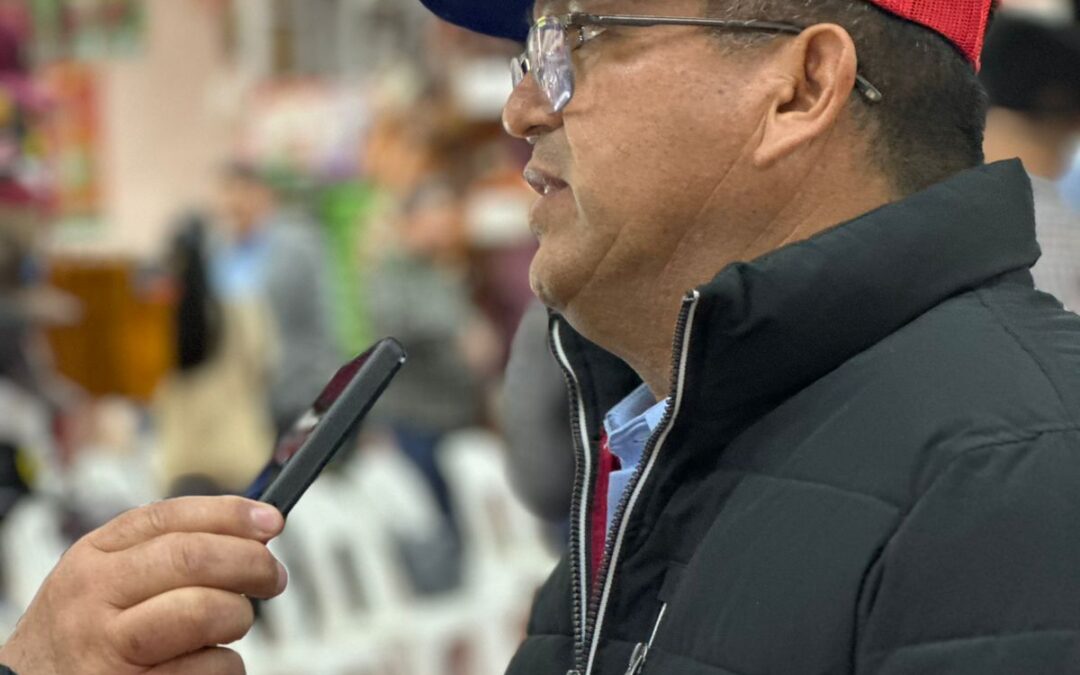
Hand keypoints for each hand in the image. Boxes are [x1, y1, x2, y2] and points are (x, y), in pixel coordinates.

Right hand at [0, 497, 287, 674]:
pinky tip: (202, 664)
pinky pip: (208, 668)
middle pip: (193, 559)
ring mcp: (110, 648)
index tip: (271, 521)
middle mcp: (96, 597)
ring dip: (237, 618)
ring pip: (206, 613)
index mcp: (93, 557)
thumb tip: (252, 532)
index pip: (171, 517)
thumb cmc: (83, 634)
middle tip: (272, 577)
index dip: (231, 514)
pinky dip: (224, 666)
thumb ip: (163, 551)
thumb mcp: (103, 578)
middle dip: (250, 563)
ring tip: (229, 625)